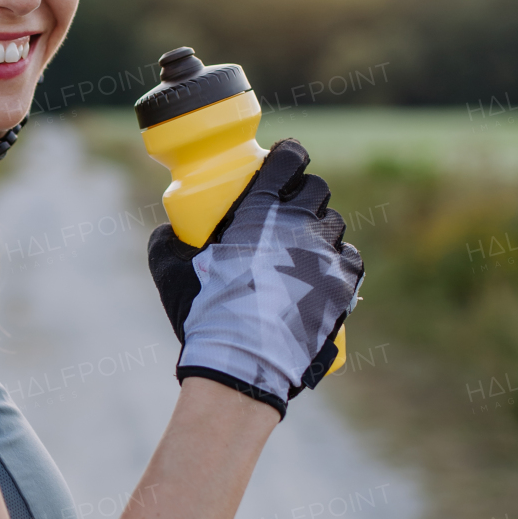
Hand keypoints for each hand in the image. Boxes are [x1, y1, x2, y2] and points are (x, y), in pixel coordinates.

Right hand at [148, 138, 363, 416]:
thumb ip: (167, 241)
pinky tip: (323, 273)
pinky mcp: (343, 285)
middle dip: (304, 194)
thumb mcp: (170, 270)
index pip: (289, 159)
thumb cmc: (205, 314)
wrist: (242, 361)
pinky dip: (337, 262)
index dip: (288, 156)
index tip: (284, 164)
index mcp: (260, 209)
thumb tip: (169, 232)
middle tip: (288, 213)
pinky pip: (349, 258)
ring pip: (334, 224)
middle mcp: (299, 223)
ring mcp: (325, 253)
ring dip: (319, 230)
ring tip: (302, 251)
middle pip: (317, 188)